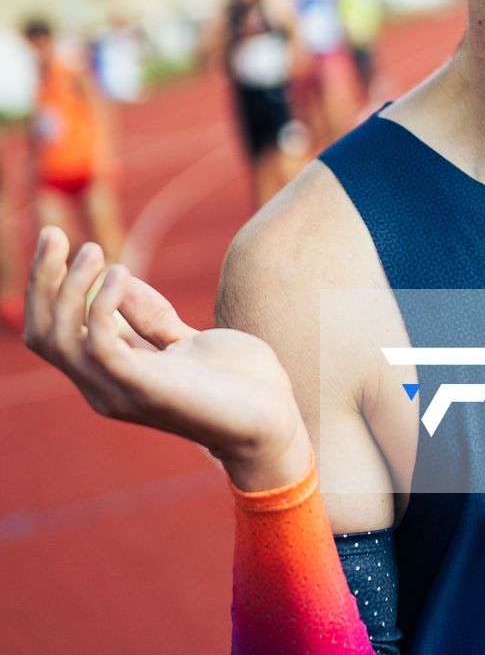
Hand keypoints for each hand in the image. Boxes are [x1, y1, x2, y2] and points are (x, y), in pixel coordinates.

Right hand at [22, 228, 310, 486]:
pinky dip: (102, 306)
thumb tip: (117, 278)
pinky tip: (120, 273)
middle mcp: (104, 388)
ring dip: (69, 288)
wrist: (273, 420)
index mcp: (109, 377)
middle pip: (45, 335)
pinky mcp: (147, 389)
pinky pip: (102, 347)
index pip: (51, 334)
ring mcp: (121, 392)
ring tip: (92, 250)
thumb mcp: (185, 340)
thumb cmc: (235, 382)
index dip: (45, 288)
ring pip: (62, 340)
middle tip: (55, 234)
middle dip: (42, 281)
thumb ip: (150, 318)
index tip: (55, 241)